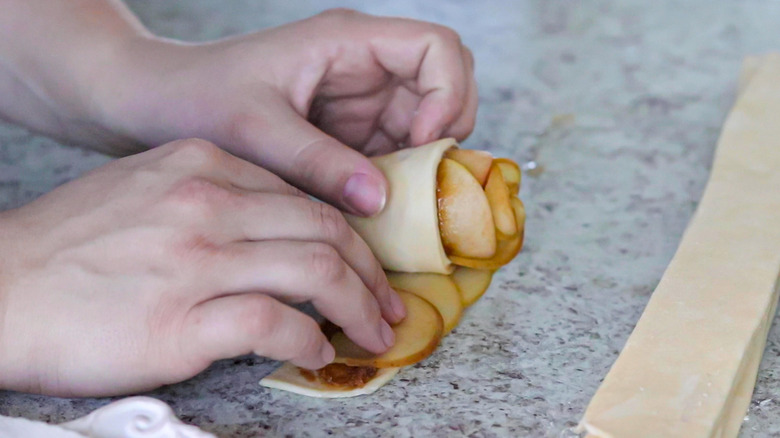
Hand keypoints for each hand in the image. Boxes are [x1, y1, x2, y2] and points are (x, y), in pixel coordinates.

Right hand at [0, 139, 403, 396]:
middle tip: (389, 304)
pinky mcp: (183, 318)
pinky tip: (319, 352)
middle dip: (371, 273)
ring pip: (317, 271)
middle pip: (325, 230)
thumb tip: (277, 235)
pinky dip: (311, 340)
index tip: (366, 265)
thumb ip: (213, 198)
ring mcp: (197, 259)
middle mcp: (206, 203)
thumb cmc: (70, 245)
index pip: (306, 196)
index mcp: (202, 164)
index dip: (351, 236)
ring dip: (359, 308)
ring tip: (373, 332)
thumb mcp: (147, 188)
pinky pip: (276, 324)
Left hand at [93, 9, 476, 215]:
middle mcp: (365, 68)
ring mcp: (362, 103)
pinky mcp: (352, 136)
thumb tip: (381, 200)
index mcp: (347, 42)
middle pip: (447, 88)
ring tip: (395, 205)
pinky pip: (398, 158)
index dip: (448, 93)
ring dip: (423, 167)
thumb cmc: (198, 98)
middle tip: (421, 181)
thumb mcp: (257, 130)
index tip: (426, 142)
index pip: (438, 47)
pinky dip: (399, 185)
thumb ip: (317, 162)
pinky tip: (374, 211)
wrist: (159, 107)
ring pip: (428, 129)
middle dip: (447, 135)